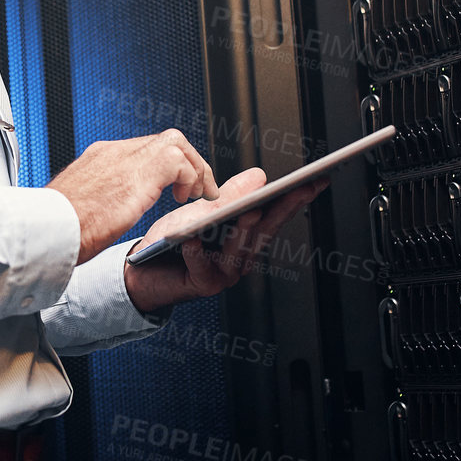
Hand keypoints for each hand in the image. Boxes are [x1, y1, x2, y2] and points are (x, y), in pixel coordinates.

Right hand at [47, 131, 218, 264]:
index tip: (176, 185)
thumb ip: (93, 199)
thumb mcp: (76, 206)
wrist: (46, 229)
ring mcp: (125, 159)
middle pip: (165, 141)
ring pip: (176, 143)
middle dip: (188, 162)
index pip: (143, 149)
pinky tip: (185, 199)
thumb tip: (99, 209)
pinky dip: (189, 178)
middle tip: (197, 188)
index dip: (167, 166)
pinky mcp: (140, 173)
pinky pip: (179, 162)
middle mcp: (112, 153)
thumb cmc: (57, 228)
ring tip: (198, 194)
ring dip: (194, 168)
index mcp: (98, 159)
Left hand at [122, 168, 330, 315]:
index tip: (316, 180)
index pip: (276, 214)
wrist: (144, 270)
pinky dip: (198, 253)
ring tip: (248, 210)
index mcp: (246, 238)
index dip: (297, 197)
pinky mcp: (202, 284)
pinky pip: (202, 266)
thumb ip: (231, 196)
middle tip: (296, 189)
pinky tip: (193, 239)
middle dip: (282, 209)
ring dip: (244, 231)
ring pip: (238, 250)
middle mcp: (242, 258)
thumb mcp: (204, 211)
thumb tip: (260, 176)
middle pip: (265, 231)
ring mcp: (225, 273)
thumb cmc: (175, 240)